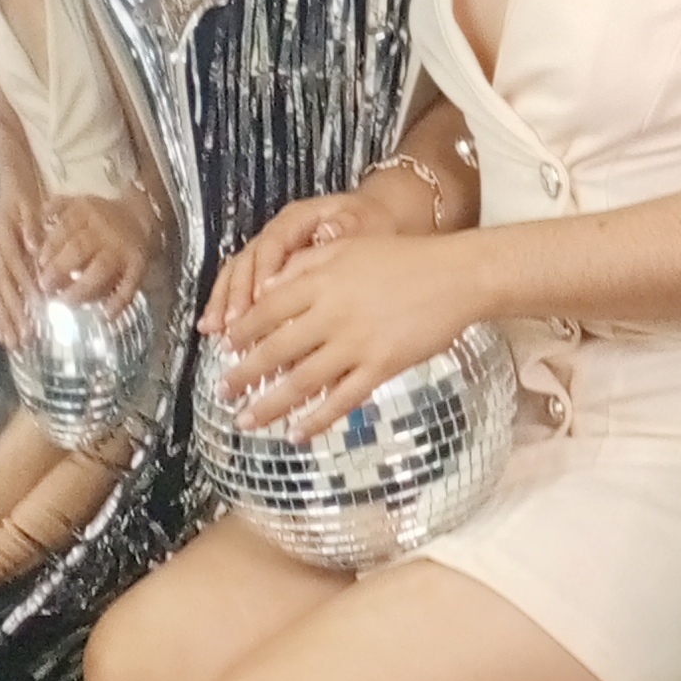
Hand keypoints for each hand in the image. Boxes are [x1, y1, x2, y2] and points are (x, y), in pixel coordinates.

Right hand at [0, 193, 44, 353]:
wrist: (11, 186)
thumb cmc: (26, 196)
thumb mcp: (31, 204)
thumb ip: (32, 225)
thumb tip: (34, 247)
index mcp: (3, 236)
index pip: (14, 264)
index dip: (24, 285)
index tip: (38, 305)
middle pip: (2, 286)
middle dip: (14, 313)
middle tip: (25, 337)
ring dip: (4, 319)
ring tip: (13, 343)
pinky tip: (4, 332)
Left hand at [37, 191, 153, 310]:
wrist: (141, 215)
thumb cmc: (98, 217)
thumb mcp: (75, 205)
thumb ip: (53, 211)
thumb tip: (31, 230)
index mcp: (85, 213)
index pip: (65, 229)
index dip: (50, 247)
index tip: (38, 264)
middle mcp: (104, 231)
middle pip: (79, 249)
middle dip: (59, 270)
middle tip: (45, 287)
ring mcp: (122, 250)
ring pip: (101, 270)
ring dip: (82, 289)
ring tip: (66, 303)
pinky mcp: (138, 266)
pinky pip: (129, 285)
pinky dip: (119, 301)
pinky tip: (106, 316)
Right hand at [201, 189, 369, 338]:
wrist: (371, 220)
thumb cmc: (368, 224)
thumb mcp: (364, 224)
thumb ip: (344, 231)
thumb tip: (326, 232)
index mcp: (299, 218)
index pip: (274, 242)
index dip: (264, 271)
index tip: (260, 298)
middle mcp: (278, 232)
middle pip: (248, 259)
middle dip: (237, 292)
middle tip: (232, 322)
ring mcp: (269, 249)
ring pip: (237, 272)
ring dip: (224, 301)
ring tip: (214, 328)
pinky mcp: (266, 268)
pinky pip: (240, 284)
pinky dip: (227, 305)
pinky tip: (215, 327)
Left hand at [215, 230, 483, 436]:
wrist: (457, 276)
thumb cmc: (403, 257)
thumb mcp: (348, 246)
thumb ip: (306, 265)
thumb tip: (265, 287)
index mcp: (320, 281)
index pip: (267, 309)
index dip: (242, 331)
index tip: (225, 346)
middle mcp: (332, 314)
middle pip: (276, 349)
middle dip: (244, 374)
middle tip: (223, 392)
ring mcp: (356, 343)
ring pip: (302, 381)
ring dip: (270, 404)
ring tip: (247, 421)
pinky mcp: (381, 366)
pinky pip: (342, 399)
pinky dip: (317, 419)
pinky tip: (298, 434)